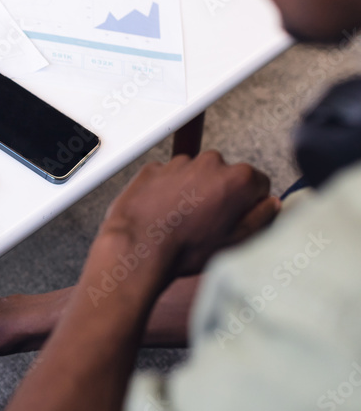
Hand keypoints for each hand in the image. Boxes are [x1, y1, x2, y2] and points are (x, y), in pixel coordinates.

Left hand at [100, 151, 279, 279]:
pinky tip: (163, 212)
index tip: (239, 217)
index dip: (250, 203)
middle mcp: (210, 162)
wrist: (138, 245)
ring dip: (194, 191)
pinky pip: (169, 176)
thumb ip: (261, 218)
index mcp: (237, 178)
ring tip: (183, 220)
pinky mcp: (155, 167)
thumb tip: (272, 205)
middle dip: (221, 194)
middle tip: (208, 222)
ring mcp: (179, 162)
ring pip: (196, 175)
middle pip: (226, 176)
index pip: (259, 184)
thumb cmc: (185, 248)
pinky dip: (168, 189)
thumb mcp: (235, 241)